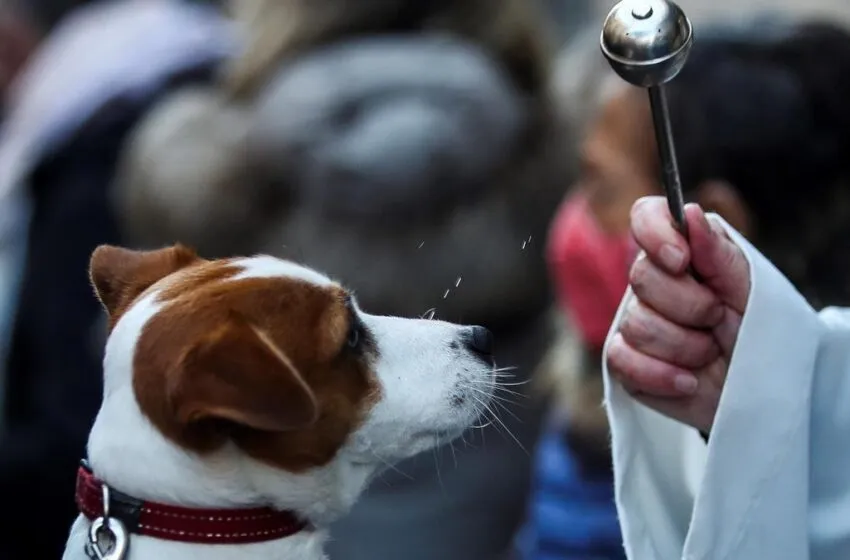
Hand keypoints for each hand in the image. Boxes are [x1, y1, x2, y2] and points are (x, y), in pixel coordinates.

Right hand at [606, 197, 750, 432]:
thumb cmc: (758, 334)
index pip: (646, 216)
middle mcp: (652, 282)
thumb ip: (720, 253)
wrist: (759, 389)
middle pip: (641, 277)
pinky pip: (621, 360)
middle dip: (690, 306)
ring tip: (710, 353)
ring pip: (637, 325)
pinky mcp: (625, 362)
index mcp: (681, 251)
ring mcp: (634, 322)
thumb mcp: (753, 290)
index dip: (655, 233)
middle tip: (717, 318)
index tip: (681, 260)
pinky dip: (661, 375)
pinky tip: (688, 381)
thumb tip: (690, 214)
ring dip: (685, 347)